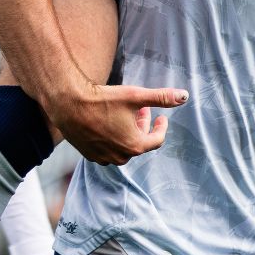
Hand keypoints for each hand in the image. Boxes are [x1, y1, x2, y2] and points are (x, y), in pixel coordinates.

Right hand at [47, 82, 187, 165]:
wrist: (69, 105)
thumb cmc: (103, 100)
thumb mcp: (136, 96)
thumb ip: (162, 98)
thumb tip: (184, 96)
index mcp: (135, 146)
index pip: (157, 140)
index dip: (161, 126)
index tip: (161, 115)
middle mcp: (120, 156)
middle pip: (139, 143)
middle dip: (143, 126)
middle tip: (142, 109)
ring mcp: (103, 158)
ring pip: (123, 147)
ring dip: (128, 133)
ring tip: (125, 115)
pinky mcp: (89, 155)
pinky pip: (108, 150)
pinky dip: (113, 138)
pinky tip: (108, 123)